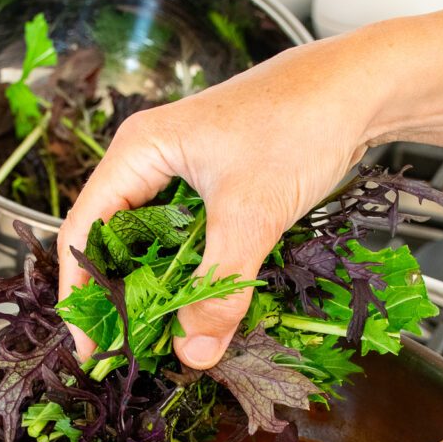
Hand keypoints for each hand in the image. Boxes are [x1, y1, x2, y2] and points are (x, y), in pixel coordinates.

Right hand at [57, 37, 379, 367]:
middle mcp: (150, 161)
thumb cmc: (300, 124)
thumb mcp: (252, 215)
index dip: (80, 295)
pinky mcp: (215, 188)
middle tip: (126, 350)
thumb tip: (192, 353)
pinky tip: (197, 309)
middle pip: (112, 243)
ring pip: (151, 247)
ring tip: (159, 340)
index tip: (89, 347)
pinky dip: (188, 277)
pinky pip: (185, 243)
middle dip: (118, 299)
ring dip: (155, 293)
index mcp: (138, 152)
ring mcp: (182, 174)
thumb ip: (219, 289)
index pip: (84, 232)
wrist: (362, 88)